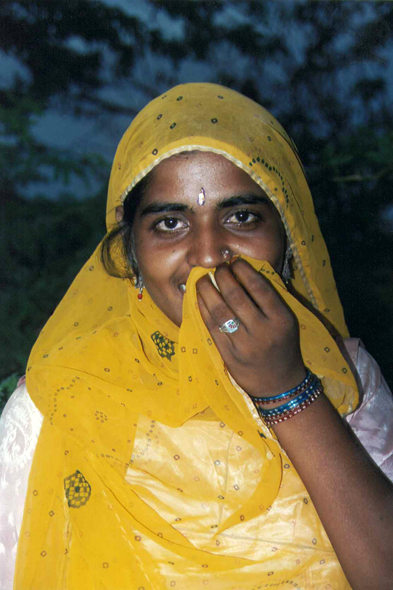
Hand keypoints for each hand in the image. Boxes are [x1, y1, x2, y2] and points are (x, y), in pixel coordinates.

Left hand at [196, 258, 305, 397]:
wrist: (279, 385)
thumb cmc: (282, 346)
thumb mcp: (286, 322)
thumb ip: (269, 300)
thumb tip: (241, 272)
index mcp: (281, 319)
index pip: (259, 287)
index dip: (243, 270)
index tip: (234, 262)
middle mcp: (263, 331)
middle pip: (236, 296)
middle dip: (223, 276)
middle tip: (218, 268)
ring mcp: (244, 344)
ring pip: (220, 310)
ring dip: (207, 290)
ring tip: (202, 279)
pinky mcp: (228, 355)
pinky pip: (211, 327)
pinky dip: (203, 309)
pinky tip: (199, 298)